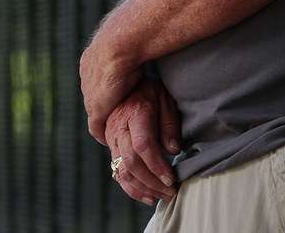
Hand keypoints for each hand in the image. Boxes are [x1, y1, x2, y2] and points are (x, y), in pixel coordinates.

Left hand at [80, 35, 142, 143]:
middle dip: (104, 100)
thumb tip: (138, 39)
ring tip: (114, 126)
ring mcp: (89, 91)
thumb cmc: (133, 32)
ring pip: (95, 108)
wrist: (122, 42)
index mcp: (92, 56)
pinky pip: (96, 125)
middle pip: (94, 92)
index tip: (116, 90)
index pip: (97, 76)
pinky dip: (102, 132)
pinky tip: (109, 139)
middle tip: (116, 109)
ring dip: (104, 117)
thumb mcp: (129, 38)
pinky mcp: (96, 107)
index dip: (107, 84)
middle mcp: (87, 73)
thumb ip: (129, 46)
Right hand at [106, 80, 182, 205]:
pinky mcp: (111, 149)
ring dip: (144, 189)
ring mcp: (112, 141)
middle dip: (152, 181)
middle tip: (171, 191)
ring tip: (163, 196)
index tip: (171, 178)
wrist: (123, 87)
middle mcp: (119, 129)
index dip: (157, 165)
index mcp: (135, 113)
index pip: (143, 145)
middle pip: (131, 163)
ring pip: (122, 172)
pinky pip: (118, 174)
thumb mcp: (165, 99)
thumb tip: (173, 150)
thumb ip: (169, 123)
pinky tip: (148, 197)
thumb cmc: (150, 93)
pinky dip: (132, 189)